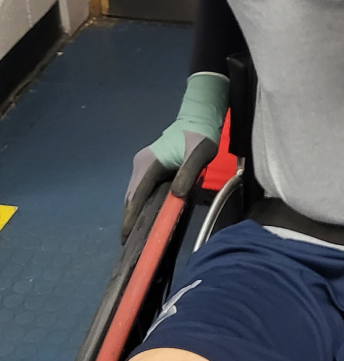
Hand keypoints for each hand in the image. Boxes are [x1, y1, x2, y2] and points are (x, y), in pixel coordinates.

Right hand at [121, 72, 228, 241]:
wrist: (199, 117)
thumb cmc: (200, 136)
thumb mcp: (199, 155)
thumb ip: (187, 174)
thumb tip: (176, 195)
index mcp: (149, 163)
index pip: (137, 196)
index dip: (131, 218)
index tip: (127, 237)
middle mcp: (140, 164)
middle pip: (132, 197)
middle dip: (130, 219)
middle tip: (130, 244)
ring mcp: (142, 164)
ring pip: (135, 193)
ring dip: (134, 212)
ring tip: (136, 235)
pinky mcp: (148, 165)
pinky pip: (141, 189)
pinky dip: (141, 203)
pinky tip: (146, 216)